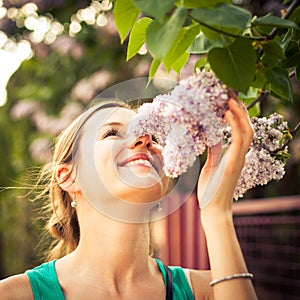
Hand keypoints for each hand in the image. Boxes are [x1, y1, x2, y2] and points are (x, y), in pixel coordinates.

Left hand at [197, 97, 253, 217]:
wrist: (212, 209)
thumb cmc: (210, 190)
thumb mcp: (211, 165)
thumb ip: (214, 151)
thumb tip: (213, 138)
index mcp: (234, 154)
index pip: (240, 129)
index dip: (236, 113)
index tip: (227, 99)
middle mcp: (239, 155)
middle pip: (246, 125)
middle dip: (239, 108)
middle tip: (229, 92)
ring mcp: (238, 158)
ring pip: (247, 130)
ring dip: (239, 112)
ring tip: (229, 97)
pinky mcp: (233, 162)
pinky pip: (238, 139)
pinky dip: (234, 124)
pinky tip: (226, 113)